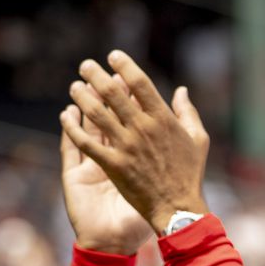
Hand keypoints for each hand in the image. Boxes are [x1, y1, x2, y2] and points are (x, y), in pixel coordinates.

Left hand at [59, 50, 209, 233]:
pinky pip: (87, 142)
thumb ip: (188, 112)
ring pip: (96, 114)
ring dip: (82, 96)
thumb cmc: (190, 174)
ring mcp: (126, 147)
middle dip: (96, 75)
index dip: (125, 66)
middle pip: (113, 93)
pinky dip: (73, 127)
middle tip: (86, 65)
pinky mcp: (113, 165)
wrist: (178, 208)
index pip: (140, 84)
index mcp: (163, 120)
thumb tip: (181, 89)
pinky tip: (65, 116)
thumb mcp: (198, 139)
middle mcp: (143, 129)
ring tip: (74, 86)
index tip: (114, 56)